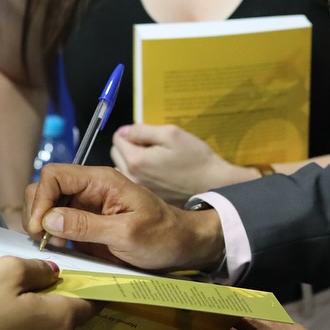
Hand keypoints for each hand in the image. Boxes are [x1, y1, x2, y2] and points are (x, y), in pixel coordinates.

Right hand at [0, 256, 97, 329]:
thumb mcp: (8, 271)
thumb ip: (38, 268)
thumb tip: (54, 274)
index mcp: (63, 319)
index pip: (93, 301)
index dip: (91, 282)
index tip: (84, 265)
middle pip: (70, 310)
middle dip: (62, 290)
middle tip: (41, 267)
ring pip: (48, 320)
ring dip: (40, 302)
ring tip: (16, 282)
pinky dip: (25, 315)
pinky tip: (3, 303)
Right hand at [25, 163, 223, 272]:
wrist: (183, 245)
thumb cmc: (162, 237)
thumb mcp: (126, 234)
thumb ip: (87, 225)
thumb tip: (48, 218)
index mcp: (100, 180)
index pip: (55, 175)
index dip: (41, 199)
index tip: (39, 228)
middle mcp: (90, 188)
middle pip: (46, 187)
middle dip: (38, 211)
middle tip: (44, 239)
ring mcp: (87, 204)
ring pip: (49, 203)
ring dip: (43, 223)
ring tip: (53, 244)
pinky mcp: (87, 221)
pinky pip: (59, 220)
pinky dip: (52, 232)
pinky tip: (60, 246)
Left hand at [110, 123, 258, 200]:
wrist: (213, 185)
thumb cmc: (194, 157)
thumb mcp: (171, 134)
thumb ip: (142, 130)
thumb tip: (123, 131)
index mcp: (135, 160)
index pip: (117, 138)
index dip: (132, 132)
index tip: (149, 135)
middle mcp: (131, 178)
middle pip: (116, 153)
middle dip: (129, 146)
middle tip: (152, 147)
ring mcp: (138, 190)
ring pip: (122, 167)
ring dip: (131, 160)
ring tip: (154, 160)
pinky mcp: (146, 198)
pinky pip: (132, 180)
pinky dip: (138, 173)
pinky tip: (157, 173)